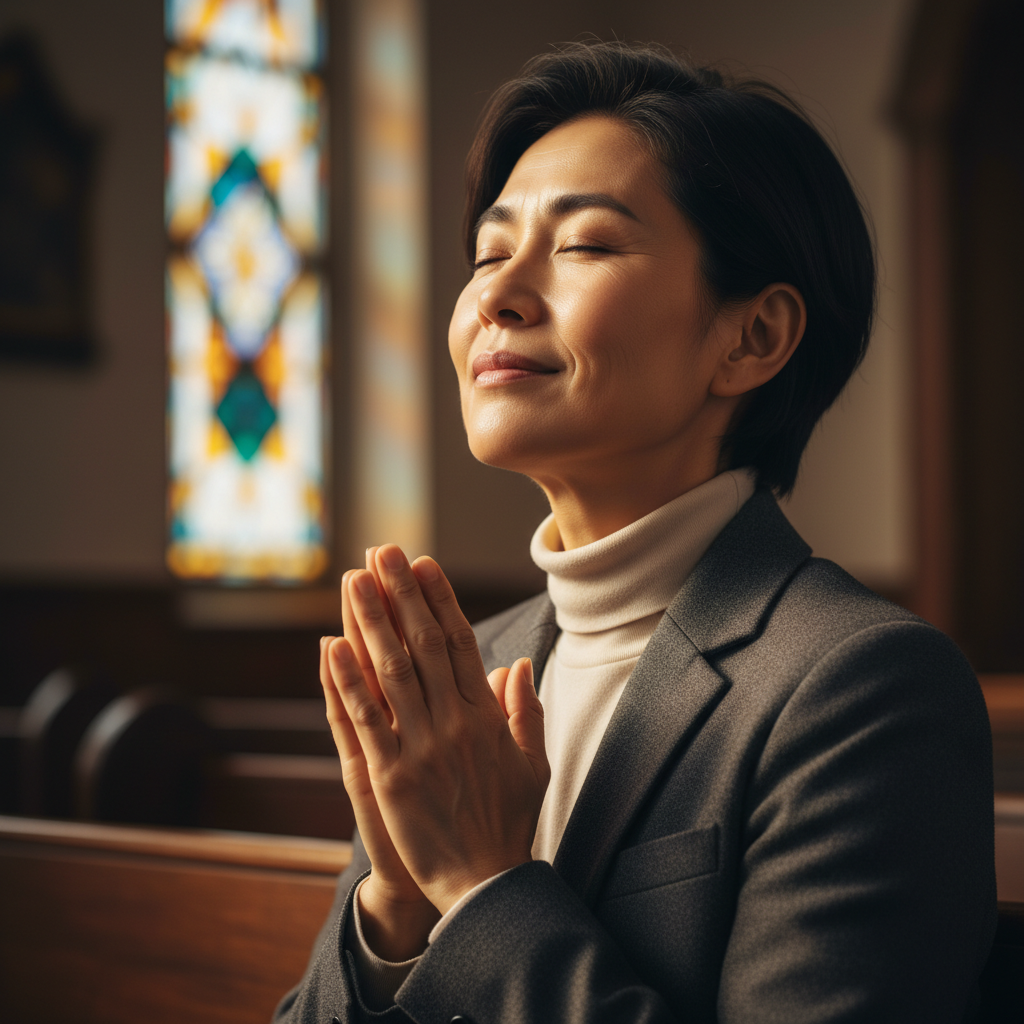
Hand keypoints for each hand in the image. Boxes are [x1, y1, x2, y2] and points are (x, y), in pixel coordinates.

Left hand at [329, 544, 548, 914]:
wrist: (485, 885)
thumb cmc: (509, 823)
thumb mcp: (533, 763)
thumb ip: (525, 710)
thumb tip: (520, 663)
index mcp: (486, 716)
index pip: (461, 642)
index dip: (439, 599)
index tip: (423, 564)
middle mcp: (454, 722)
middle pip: (424, 643)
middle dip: (402, 593)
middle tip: (383, 551)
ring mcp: (421, 747)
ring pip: (393, 670)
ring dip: (371, 621)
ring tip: (355, 580)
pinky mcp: (391, 776)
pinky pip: (367, 719)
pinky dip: (347, 681)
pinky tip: (331, 645)